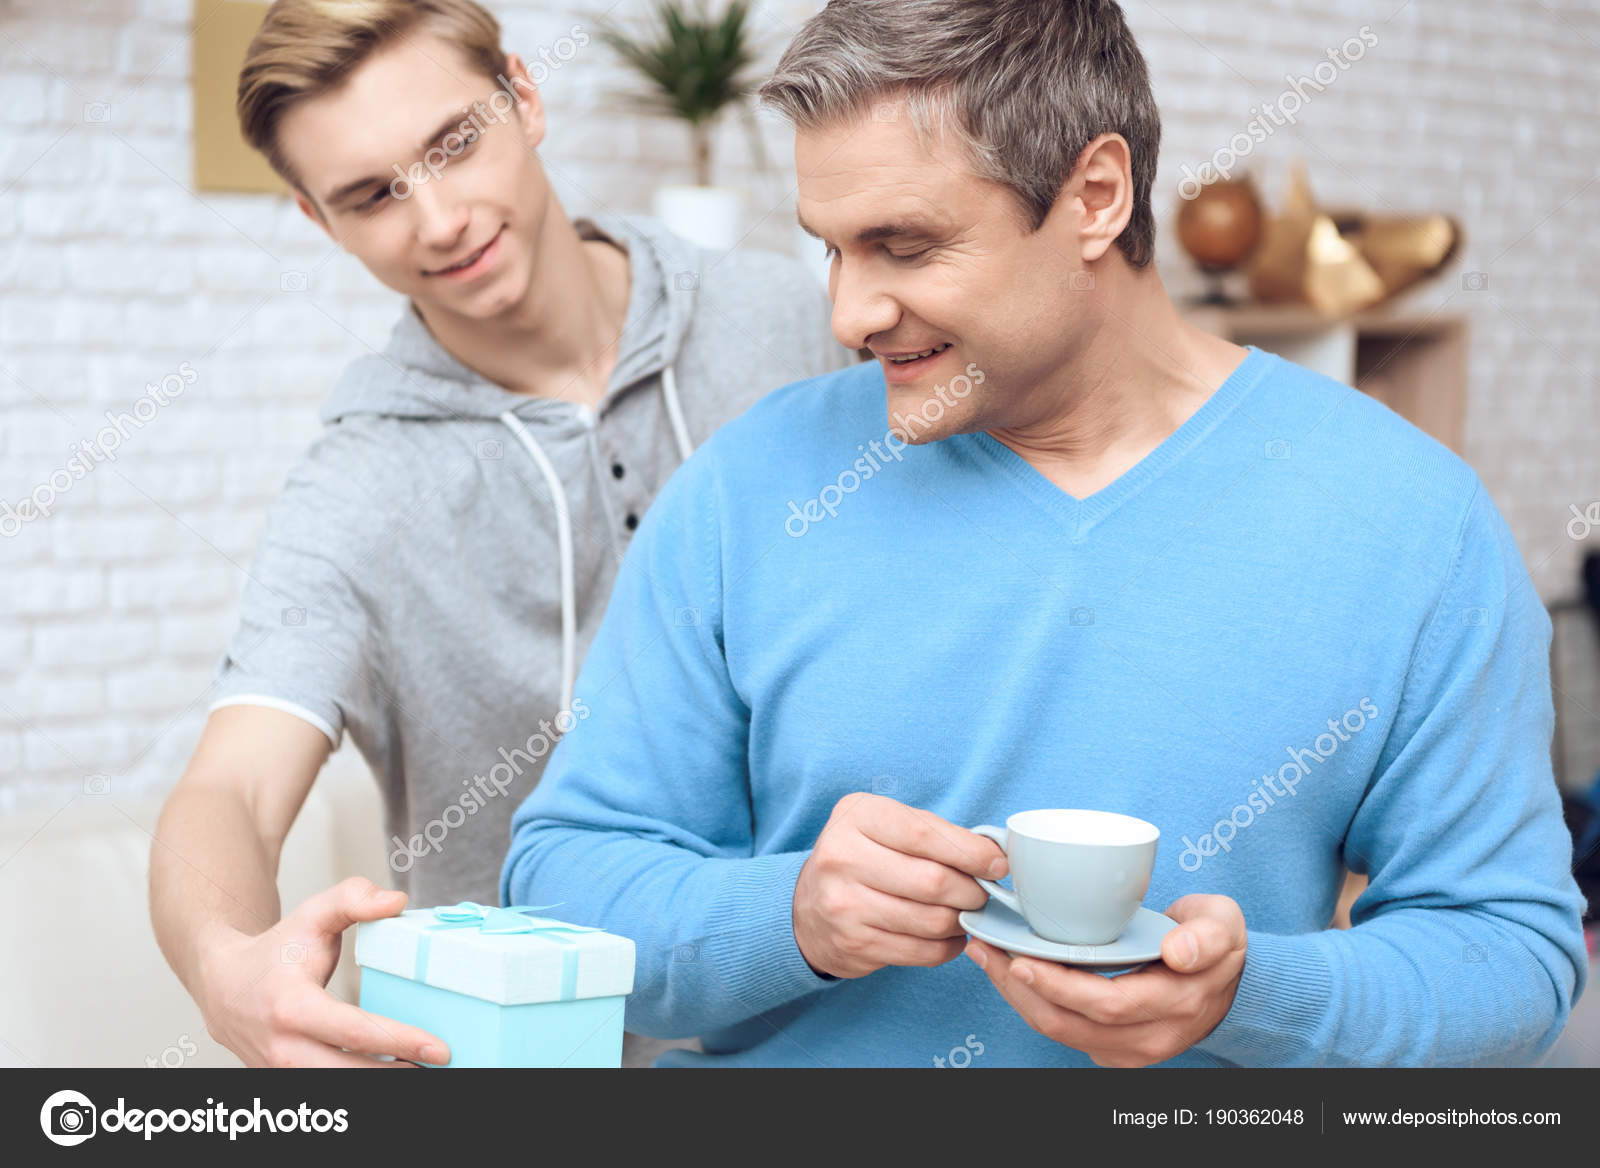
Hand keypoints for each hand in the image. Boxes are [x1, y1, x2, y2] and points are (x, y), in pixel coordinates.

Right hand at [197, 877, 449, 1067]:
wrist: (221, 984)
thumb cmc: (275, 950)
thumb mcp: (312, 915)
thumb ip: (353, 899)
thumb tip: (397, 901)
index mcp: (291, 1007)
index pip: (355, 1031)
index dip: (400, 1041)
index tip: (439, 1049)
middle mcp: (282, 1047)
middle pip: (350, 1074)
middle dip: (398, 1075)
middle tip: (442, 1067)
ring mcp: (279, 1071)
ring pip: (338, 1090)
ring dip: (381, 1081)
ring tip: (422, 1072)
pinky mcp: (283, 1082)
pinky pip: (326, 1091)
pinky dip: (359, 1083)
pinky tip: (392, 1072)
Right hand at [793, 793, 1007, 978]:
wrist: (807, 907)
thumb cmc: (861, 858)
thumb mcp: (884, 826)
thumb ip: (933, 833)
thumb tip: (994, 855)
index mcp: (855, 817)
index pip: (924, 834)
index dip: (971, 851)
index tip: (997, 864)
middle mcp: (842, 858)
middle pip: (932, 881)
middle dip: (972, 890)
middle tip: (984, 892)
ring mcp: (844, 905)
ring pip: (931, 920)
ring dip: (961, 920)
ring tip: (966, 913)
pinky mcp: (854, 945)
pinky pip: (922, 952)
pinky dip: (948, 946)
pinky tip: (949, 936)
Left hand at [965, 893, 1246, 1066]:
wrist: (1230, 981)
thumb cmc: (1217, 942)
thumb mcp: (1223, 925)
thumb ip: (1207, 937)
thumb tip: (1179, 952)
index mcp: (1173, 1005)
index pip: (1106, 1004)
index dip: (1059, 986)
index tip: (1021, 958)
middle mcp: (1148, 1037)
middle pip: (1069, 1023)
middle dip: (1021, 988)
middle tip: (988, 949)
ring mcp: (1127, 1049)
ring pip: (1058, 1031)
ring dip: (1016, 996)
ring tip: (987, 955)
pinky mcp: (1111, 1047)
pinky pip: (1062, 1030)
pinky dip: (1030, 1002)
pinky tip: (1010, 971)